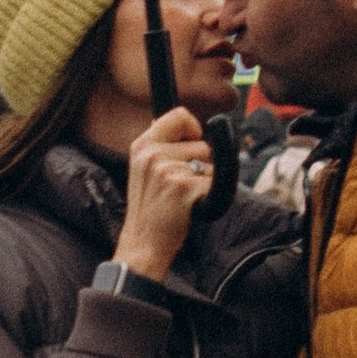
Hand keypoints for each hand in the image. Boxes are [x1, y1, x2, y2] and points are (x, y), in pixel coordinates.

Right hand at [114, 110, 214, 278]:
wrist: (143, 242)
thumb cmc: (150, 208)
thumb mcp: (142, 169)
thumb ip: (160, 144)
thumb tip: (181, 118)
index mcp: (142, 145)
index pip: (179, 115)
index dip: (193, 127)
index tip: (193, 141)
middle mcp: (153, 154)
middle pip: (201, 143)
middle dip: (200, 163)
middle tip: (180, 185)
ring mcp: (168, 170)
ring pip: (209, 164)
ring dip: (204, 180)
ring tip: (182, 196)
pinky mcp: (184, 187)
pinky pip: (214, 182)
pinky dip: (209, 195)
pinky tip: (190, 206)